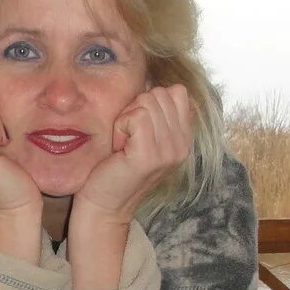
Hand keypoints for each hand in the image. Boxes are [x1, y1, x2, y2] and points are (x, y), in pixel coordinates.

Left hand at [72, 84, 194, 225]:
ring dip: (126, 119)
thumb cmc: (117, 167)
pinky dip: (120, 128)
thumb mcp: (146, 137)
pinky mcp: (149, 155)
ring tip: (124, 145)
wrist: (105, 204)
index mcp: (184, 139)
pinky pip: (135, 116)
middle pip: (160, 93)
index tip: (139, 128)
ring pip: (146, 102)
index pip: (177, 91)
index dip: (151, 101)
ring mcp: (168, 151)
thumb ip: (160, 114)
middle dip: (136, 109)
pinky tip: (119, 148)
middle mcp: (182, 145)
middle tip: (129, 139)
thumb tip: (163, 85)